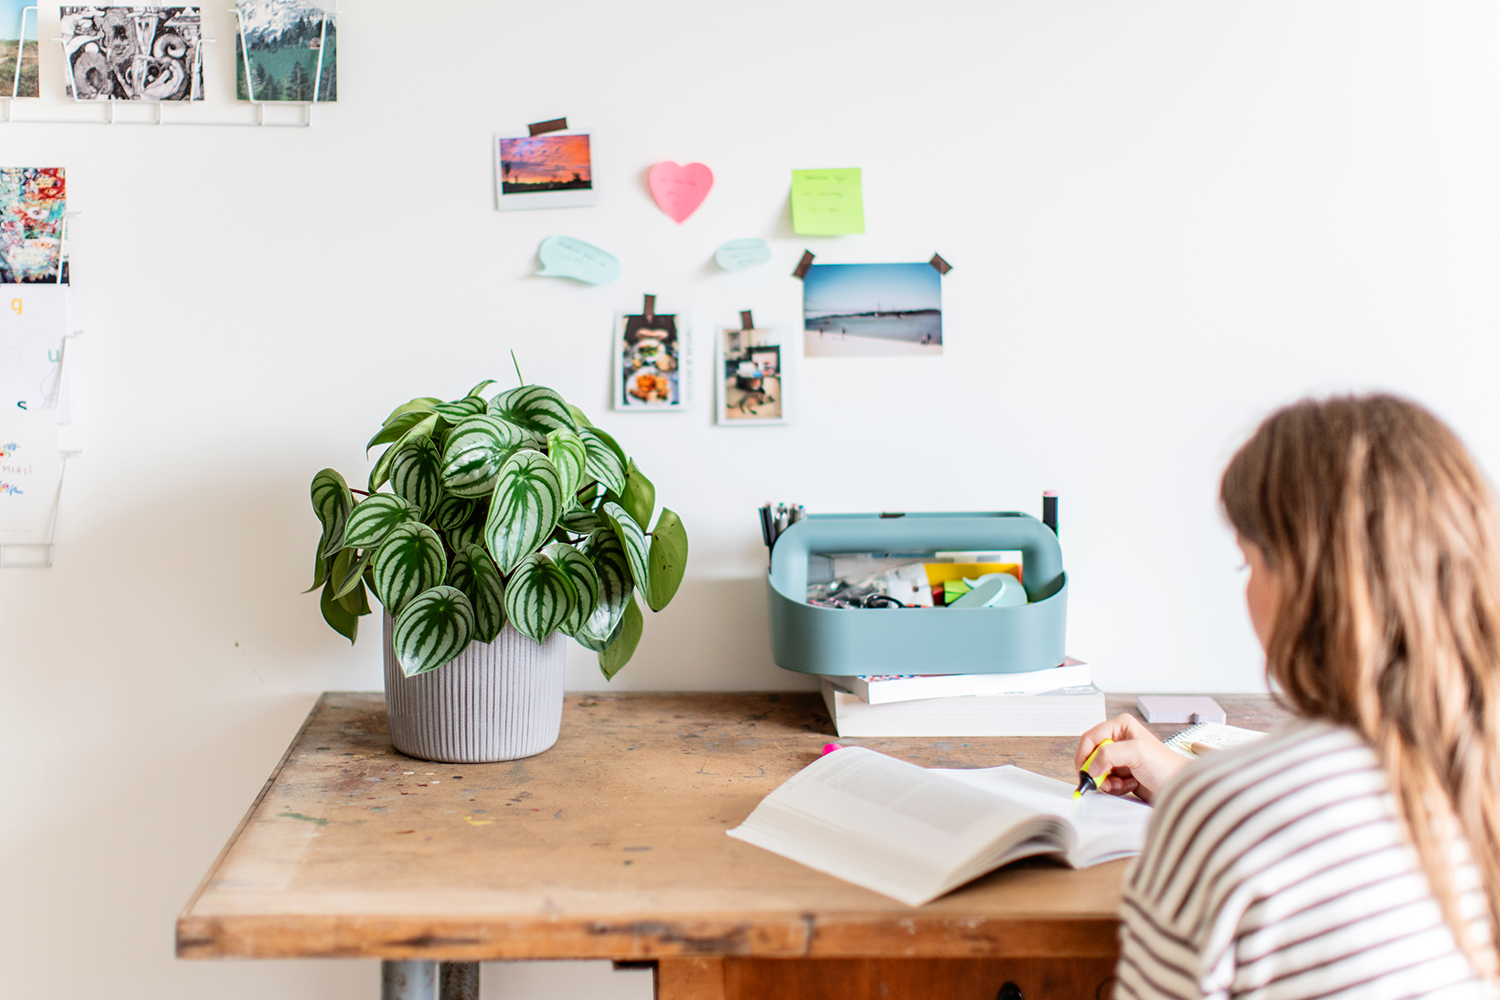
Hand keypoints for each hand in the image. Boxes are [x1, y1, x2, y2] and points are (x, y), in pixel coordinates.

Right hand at [1074, 714, 1189, 804]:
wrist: (1179, 787)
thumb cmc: (1166, 766)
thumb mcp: (1137, 753)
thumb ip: (1109, 754)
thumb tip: (1091, 767)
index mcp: (1120, 726)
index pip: (1090, 738)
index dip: (1085, 755)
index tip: (1086, 771)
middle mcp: (1118, 739)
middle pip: (1091, 755)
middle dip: (1097, 770)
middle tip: (1104, 780)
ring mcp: (1120, 757)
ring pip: (1097, 770)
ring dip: (1107, 781)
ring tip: (1122, 783)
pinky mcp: (1122, 772)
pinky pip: (1106, 781)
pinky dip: (1115, 787)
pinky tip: (1130, 785)